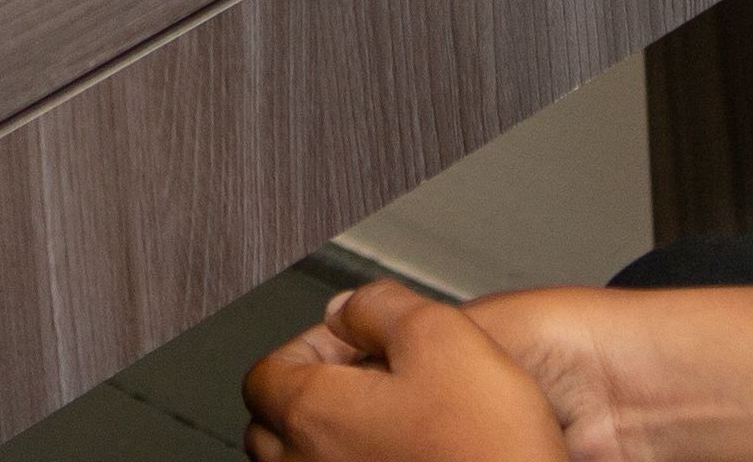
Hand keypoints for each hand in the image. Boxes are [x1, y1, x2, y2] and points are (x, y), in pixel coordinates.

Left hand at [245, 283, 577, 461]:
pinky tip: (404, 457)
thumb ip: (381, 306)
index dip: (310, 345)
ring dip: (331, 435)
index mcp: (312, 416)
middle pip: (275, 423)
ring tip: (389, 421)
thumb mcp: (444, 337)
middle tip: (366, 378)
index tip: (350, 341)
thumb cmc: (487, 450)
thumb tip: (349, 307)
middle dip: (313, 391)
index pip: (266, 373)